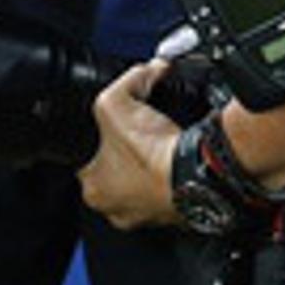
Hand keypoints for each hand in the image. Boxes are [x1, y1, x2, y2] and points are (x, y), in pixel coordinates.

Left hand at [78, 60, 181, 232]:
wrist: (197, 174)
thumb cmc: (152, 152)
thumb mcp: (117, 99)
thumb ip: (127, 79)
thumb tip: (148, 69)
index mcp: (93, 189)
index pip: (87, 159)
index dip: (100, 136)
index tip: (114, 126)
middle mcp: (117, 209)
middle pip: (116, 170)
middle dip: (126, 149)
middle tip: (139, 133)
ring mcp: (147, 215)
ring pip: (143, 182)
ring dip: (149, 164)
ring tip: (157, 144)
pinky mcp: (173, 213)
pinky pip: (168, 188)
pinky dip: (171, 174)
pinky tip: (173, 157)